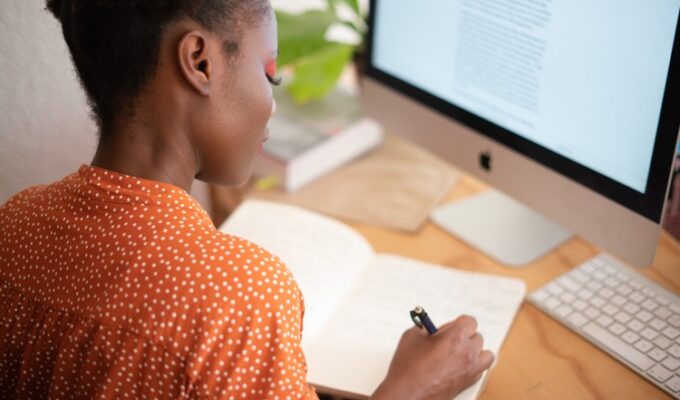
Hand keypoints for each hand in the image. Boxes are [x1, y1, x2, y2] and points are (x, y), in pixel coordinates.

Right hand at [371, 315, 493, 399]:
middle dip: (464, 336)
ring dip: (475, 351)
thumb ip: (426, 327)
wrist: (407, 395)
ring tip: (460, 352)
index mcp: (455, 337)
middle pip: (477, 337)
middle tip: (448, 340)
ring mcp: (470, 369)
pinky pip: (481, 369)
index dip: (458, 323)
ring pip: (485, 354)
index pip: (470, 321)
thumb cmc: (408, 369)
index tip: (450, 326)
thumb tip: (431, 328)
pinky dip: (473, 365)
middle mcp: (467, 353)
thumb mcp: (411, 336)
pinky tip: (459, 365)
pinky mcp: (469, 383)